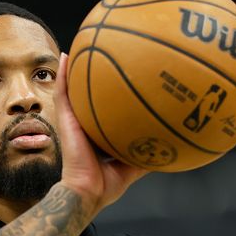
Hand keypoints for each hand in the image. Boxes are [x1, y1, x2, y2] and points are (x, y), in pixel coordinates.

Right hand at [54, 53, 148, 216]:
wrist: (88, 192)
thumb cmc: (107, 185)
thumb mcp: (134, 167)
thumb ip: (148, 155)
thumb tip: (172, 147)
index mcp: (99, 134)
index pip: (104, 109)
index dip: (112, 92)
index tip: (124, 73)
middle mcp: (86, 124)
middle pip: (89, 95)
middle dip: (94, 74)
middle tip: (106, 50)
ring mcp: (74, 120)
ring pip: (72, 88)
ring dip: (75, 67)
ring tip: (82, 43)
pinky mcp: (65, 120)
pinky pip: (63, 93)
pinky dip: (63, 74)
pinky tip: (67, 56)